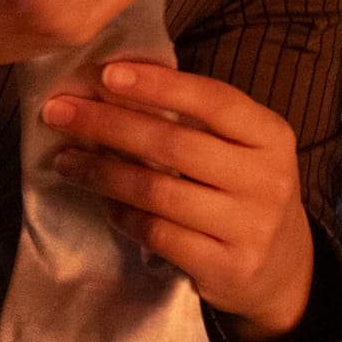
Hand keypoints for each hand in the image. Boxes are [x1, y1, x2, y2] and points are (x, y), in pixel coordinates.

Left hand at [40, 59, 314, 341]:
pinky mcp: (226, 268)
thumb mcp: (239, 147)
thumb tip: (112, 83)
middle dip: (108, 124)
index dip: (158, 84)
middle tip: (60, 113)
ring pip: (158, 191)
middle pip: (174, 145)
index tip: (105, 73)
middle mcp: (267, 179)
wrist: (281, 269)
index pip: (213, 99)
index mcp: (271, 136)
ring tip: (64, 160)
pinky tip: (102, 202)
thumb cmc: (242, 190)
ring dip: (102, 172)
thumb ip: (194, 119)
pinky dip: (123, 215)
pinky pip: (158, 234)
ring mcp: (249, 227)